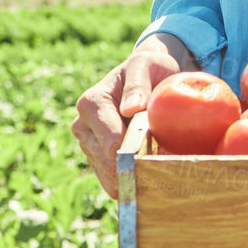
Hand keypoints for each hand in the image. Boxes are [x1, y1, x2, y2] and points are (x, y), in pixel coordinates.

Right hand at [72, 32, 198, 197]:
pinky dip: (131, 181)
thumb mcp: (145, 65)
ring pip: (111, 176)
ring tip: (158, 163)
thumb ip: (138, 84)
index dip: (137, 152)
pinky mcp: (97, 158)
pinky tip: (149, 175)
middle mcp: (83, 126)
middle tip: (164, 159)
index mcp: (91, 104)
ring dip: (135, 175)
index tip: (162, 151)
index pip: (112, 143)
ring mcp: (88, 144)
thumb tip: (131, 109)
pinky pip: (112, 181)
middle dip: (137, 165)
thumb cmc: (148, 68)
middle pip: (110, 162)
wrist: (146, 76)